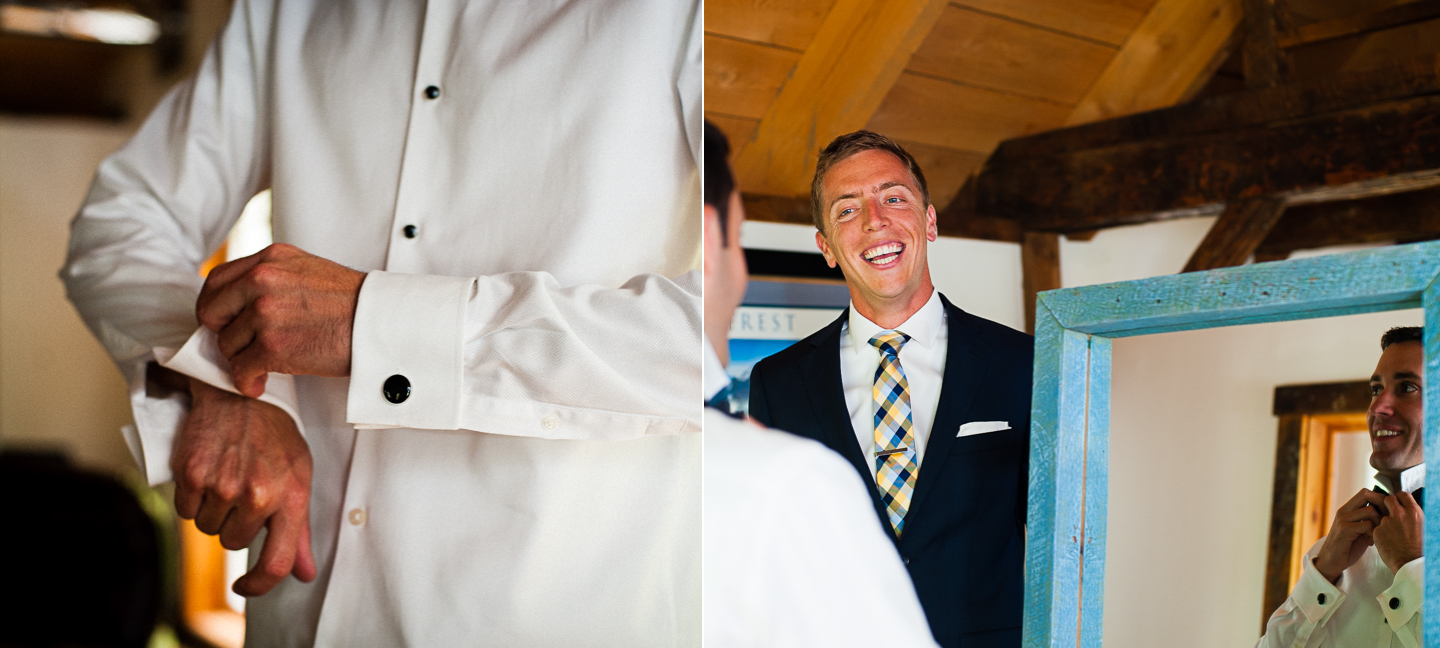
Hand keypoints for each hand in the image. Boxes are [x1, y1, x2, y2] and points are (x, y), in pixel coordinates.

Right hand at [172, 378, 316, 595]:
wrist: (239, 393)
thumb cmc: (274, 436)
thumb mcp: (299, 477)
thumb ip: (299, 531)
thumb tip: (304, 573)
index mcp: (290, 498)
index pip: (276, 562)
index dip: (260, 585)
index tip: (247, 587)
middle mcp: (257, 495)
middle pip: (234, 543)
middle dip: (236, 524)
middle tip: (243, 490)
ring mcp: (222, 485)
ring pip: (208, 528)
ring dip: (214, 511)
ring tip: (227, 477)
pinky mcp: (192, 474)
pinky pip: (185, 510)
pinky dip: (192, 498)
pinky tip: (207, 473)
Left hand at [196, 243, 364, 397]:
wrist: (379, 323)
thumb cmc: (353, 303)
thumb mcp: (307, 270)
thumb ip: (272, 277)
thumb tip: (240, 300)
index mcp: (270, 259)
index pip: (216, 280)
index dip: (215, 306)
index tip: (223, 321)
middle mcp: (263, 280)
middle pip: (212, 312)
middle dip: (223, 333)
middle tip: (239, 345)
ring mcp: (265, 313)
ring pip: (227, 344)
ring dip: (242, 359)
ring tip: (262, 365)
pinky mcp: (272, 346)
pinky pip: (240, 369)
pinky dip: (247, 381)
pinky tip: (259, 383)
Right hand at [1314, 488, 1386, 582]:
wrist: (1331, 561)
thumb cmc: (1348, 547)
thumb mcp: (1359, 530)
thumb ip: (1368, 521)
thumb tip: (1388, 514)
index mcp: (1347, 509)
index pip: (1365, 493)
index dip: (1379, 498)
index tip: (1387, 511)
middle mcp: (1344, 511)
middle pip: (1366, 494)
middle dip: (1381, 504)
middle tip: (1387, 519)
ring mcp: (1343, 519)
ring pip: (1370, 510)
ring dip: (1379, 522)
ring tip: (1378, 534)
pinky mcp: (1344, 530)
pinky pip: (1367, 525)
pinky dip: (1373, 533)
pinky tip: (1371, 542)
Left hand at [1374, 490, 1423, 573]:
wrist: (1412, 564)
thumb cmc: (1421, 548)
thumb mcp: (1424, 527)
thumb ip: (1415, 516)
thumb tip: (1413, 509)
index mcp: (1414, 512)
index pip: (1403, 495)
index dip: (1399, 498)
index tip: (1398, 501)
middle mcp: (1400, 514)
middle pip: (1388, 499)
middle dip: (1387, 503)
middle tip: (1389, 511)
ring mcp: (1387, 522)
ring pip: (1380, 514)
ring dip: (1384, 519)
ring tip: (1391, 532)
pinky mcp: (1377, 531)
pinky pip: (1375, 527)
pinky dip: (1379, 531)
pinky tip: (1386, 540)